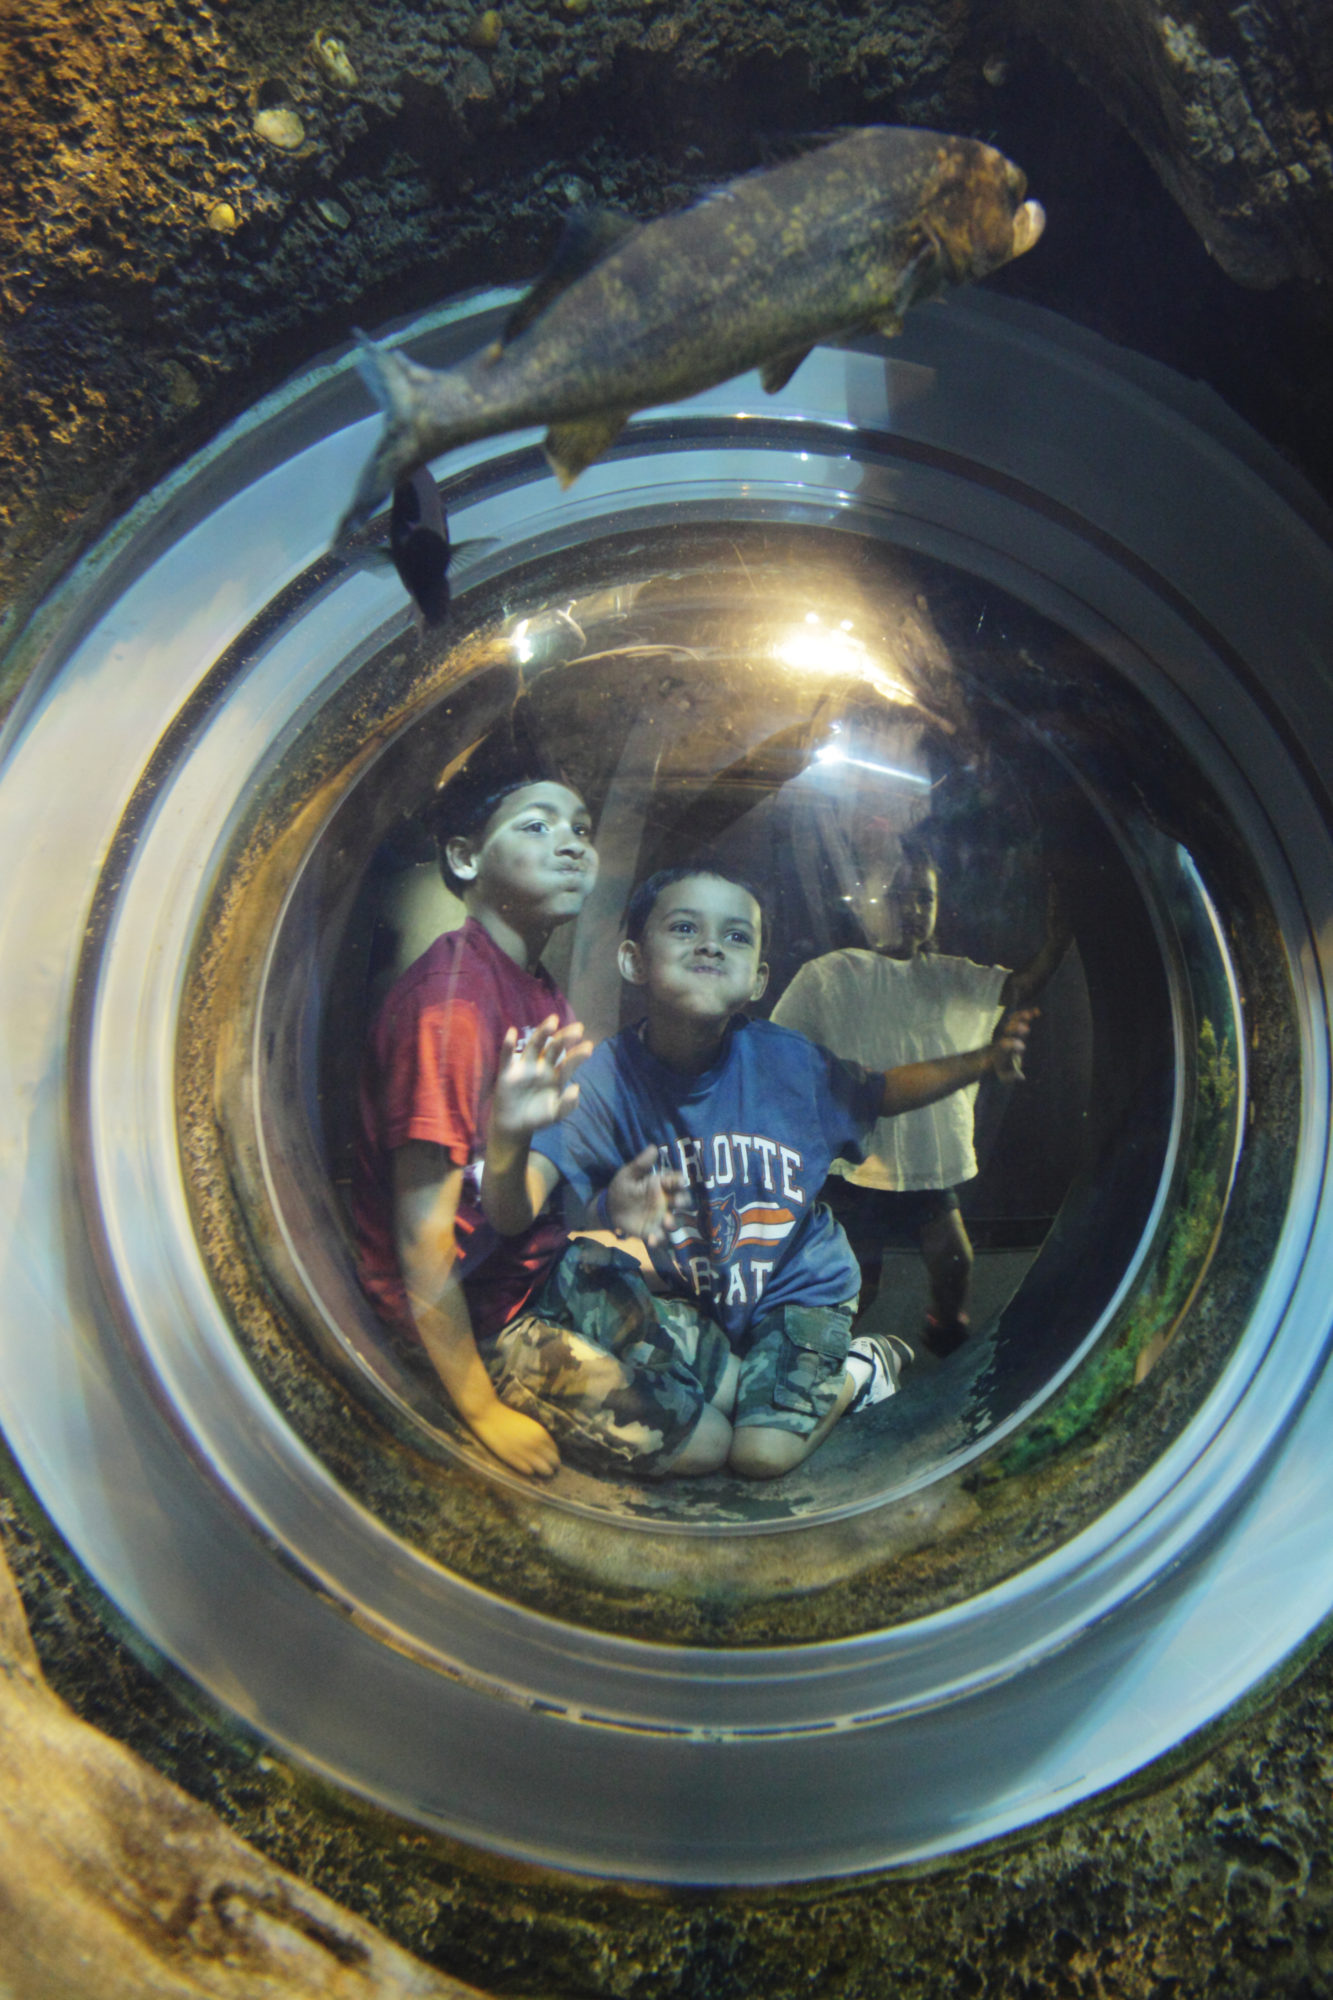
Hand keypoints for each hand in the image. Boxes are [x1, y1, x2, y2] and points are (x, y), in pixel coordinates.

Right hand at [469, 1400, 560, 1476]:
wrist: (488, 1414)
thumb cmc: (508, 1418)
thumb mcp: (529, 1425)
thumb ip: (540, 1436)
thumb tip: (547, 1450)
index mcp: (541, 1432)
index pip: (556, 1451)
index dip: (553, 1456)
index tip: (549, 1458)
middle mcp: (536, 1443)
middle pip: (553, 1462)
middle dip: (552, 1465)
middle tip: (547, 1467)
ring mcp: (524, 1452)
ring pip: (544, 1469)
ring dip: (543, 1471)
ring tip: (540, 1471)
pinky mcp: (512, 1459)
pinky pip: (529, 1471)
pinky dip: (529, 1471)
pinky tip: (526, 1468)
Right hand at [491, 1015, 591, 1139]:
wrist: (515, 1127)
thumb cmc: (538, 1116)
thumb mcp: (555, 1114)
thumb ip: (567, 1105)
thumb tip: (576, 1088)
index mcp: (557, 1076)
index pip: (569, 1062)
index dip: (578, 1055)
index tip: (589, 1047)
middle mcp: (542, 1067)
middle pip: (555, 1048)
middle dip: (565, 1038)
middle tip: (578, 1029)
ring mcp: (525, 1067)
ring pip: (535, 1046)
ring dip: (543, 1033)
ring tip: (553, 1021)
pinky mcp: (508, 1072)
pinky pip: (507, 1057)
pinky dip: (508, 1045)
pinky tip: (512, 1033)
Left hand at [606, 1146, 688, 1246]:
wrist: (610, 1209)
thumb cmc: (622, 1188)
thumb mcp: (628, 1174)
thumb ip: (641, 1164)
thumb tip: (653, 1147)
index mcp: (661, 1185)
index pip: (676, 1181)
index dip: (680, 1181)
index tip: (681, 1182)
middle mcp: (665, 1201)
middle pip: (682, 1201)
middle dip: (683, 1202)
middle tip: (678, 1203)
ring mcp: (660, 1218)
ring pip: (674, 1220)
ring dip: (673, 1222)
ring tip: (666, 1223)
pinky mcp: (653, 1231)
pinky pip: (660, 1237)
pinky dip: (658, 1240)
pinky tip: (652, 1240)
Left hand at [991, 1007, 1036, 1081]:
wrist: (993, 1056)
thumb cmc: (1002, 1067)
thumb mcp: (1004, 1075)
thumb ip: (1011, 1076)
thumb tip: (1021, 1077)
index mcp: (1002, 1050)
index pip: (1005, 1045)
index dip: (1012, 1045)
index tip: (1022, 1047)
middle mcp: (1003, 1038)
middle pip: (1008, 1031)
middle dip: (1017, 1029)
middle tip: (1026, 1029)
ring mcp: (1007, 1031)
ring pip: (1013, 1021)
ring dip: (1022, 1017)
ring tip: (1032, 1014)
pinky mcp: (1012, 1025)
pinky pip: (1017, 1017)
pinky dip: (1025, 1014)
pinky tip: (1037, 1011)